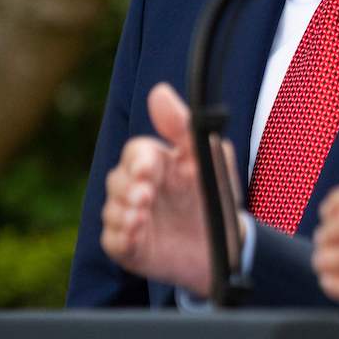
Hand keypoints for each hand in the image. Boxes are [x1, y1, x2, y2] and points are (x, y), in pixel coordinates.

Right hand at [100, 82, 234, 296]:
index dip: (138, 160)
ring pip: (111, 210)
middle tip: (144, 196)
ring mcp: (131, 217)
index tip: (149, 169)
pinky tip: (136, 235)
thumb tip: (158, 92)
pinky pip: (113, 241)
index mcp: (157, 163)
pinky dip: (120, 238)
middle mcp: (139, 187)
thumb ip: (185, 126)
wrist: (226, 243)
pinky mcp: (129, 246)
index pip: (135, 152)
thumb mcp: (208, 158)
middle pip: (118, 180)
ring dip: (123, 212)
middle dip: (127, 188)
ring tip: (141, 217)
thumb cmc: (215, 194)